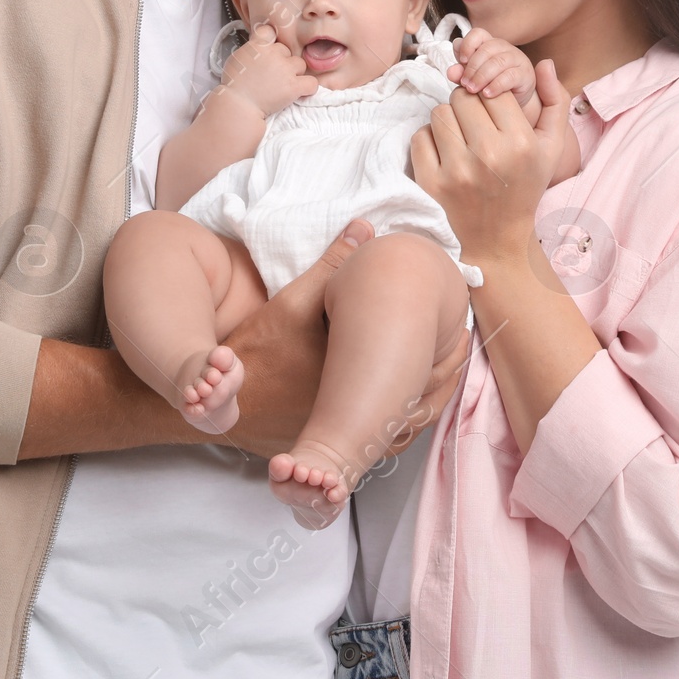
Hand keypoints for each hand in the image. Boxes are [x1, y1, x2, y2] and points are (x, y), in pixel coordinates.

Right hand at [219, 23, 316, 118]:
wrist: (238, 106)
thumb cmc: (234, 85)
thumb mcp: (238, 59)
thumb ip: (252, 49)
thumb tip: (260, 47)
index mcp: (258, 46)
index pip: (270, 31)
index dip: (271, 41)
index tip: (269, 50)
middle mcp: (273, 54)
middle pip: (286, 50)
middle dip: (282, 60)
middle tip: (273, 74)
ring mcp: (285, 70)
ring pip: (300, 64)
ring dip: (295, 73)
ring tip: (284, 84)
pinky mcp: (294, 86)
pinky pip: (312, 83)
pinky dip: (308, 87)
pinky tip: (299, 91)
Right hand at [224, 219, 470, 459]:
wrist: (217, 400)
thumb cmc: (257, 351)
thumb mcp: (295, 300)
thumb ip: (333, 264)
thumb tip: (366, 227)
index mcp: (360, 380)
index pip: (419, 368)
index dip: (446, 350)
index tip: (460, 329)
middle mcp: (359, 417)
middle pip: (421, 402)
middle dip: (443, 374)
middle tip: (459, 348)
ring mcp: (347, 441)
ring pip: (405, 427)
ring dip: (425, 399)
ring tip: (440, 372)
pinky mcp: (333, 450)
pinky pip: (381, 443)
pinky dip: (399, 422)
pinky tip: (401, 402)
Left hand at [411, 59, 570, 263]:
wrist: (496, 239)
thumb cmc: (524, 187)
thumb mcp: (551, 148)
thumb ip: (555, 101)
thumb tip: (545, 61)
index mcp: (521, 143)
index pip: (492, 91)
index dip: (489, 98)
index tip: (491, 114)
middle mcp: (489, 155)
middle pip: (462, 97)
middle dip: (467, 106)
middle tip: (474, 125)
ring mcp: (457, 170)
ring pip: (440, 113)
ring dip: (448, 121)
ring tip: (461, 140)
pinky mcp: (431, 182)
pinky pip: (420, 136)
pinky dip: (429, 141)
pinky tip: (446, 155)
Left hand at [448, 28, 540, 116]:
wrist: (515, 103)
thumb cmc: (491, 86)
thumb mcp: (473, 79)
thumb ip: (461, 73)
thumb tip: (450, 71)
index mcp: (489, 44)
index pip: (478, 33)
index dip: (467, 44)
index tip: (461, 61)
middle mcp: (504, 48)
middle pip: (487, 49)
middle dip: (472, 67)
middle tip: (465, 84)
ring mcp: (517, 59)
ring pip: (498, 62)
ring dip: (482, 76)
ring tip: (473, 90)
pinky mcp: (525, 74)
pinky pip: (510, 76)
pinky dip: (496, 85)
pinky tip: (487, 94)